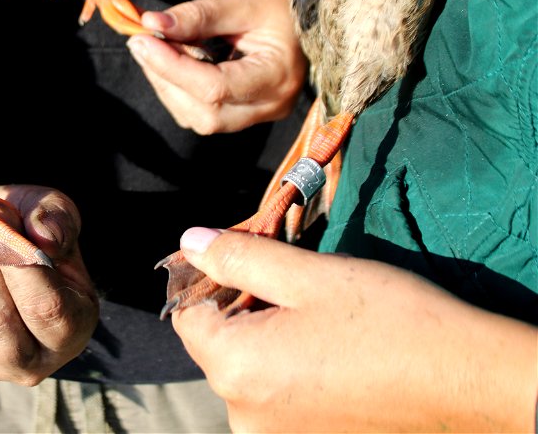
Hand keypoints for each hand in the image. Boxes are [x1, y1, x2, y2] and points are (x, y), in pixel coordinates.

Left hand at [127, 0, 306, 134]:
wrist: (310, 6)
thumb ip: (197, 15)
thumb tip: (150, 23)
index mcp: (278, 77)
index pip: (214, 88)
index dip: (171, 66)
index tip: (140, 40)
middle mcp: (271, 105)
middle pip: (204, 113)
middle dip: (166, 78)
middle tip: (142, 42)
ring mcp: (260, 113)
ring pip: (200, 118)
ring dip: (169, 85)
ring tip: (157, 48)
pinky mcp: (247, 111)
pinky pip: (204, 113)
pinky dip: (180, 89)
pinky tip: (173, 60)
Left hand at [170, 227, 537, 431]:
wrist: (469, 382)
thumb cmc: (390, 322)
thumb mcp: (308, 275)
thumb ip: (239, 257)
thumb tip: (190, 242)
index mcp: (235, 369)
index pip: (186, 314)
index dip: (209, 277)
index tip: (246, 254)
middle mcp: (243, 414)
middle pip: (216, 342)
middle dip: (241, 304)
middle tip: (290, 278)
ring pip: (247, 368)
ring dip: (267, 334)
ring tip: (316, 313)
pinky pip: (274, 394)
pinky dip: (288, 365)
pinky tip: (329, 346)